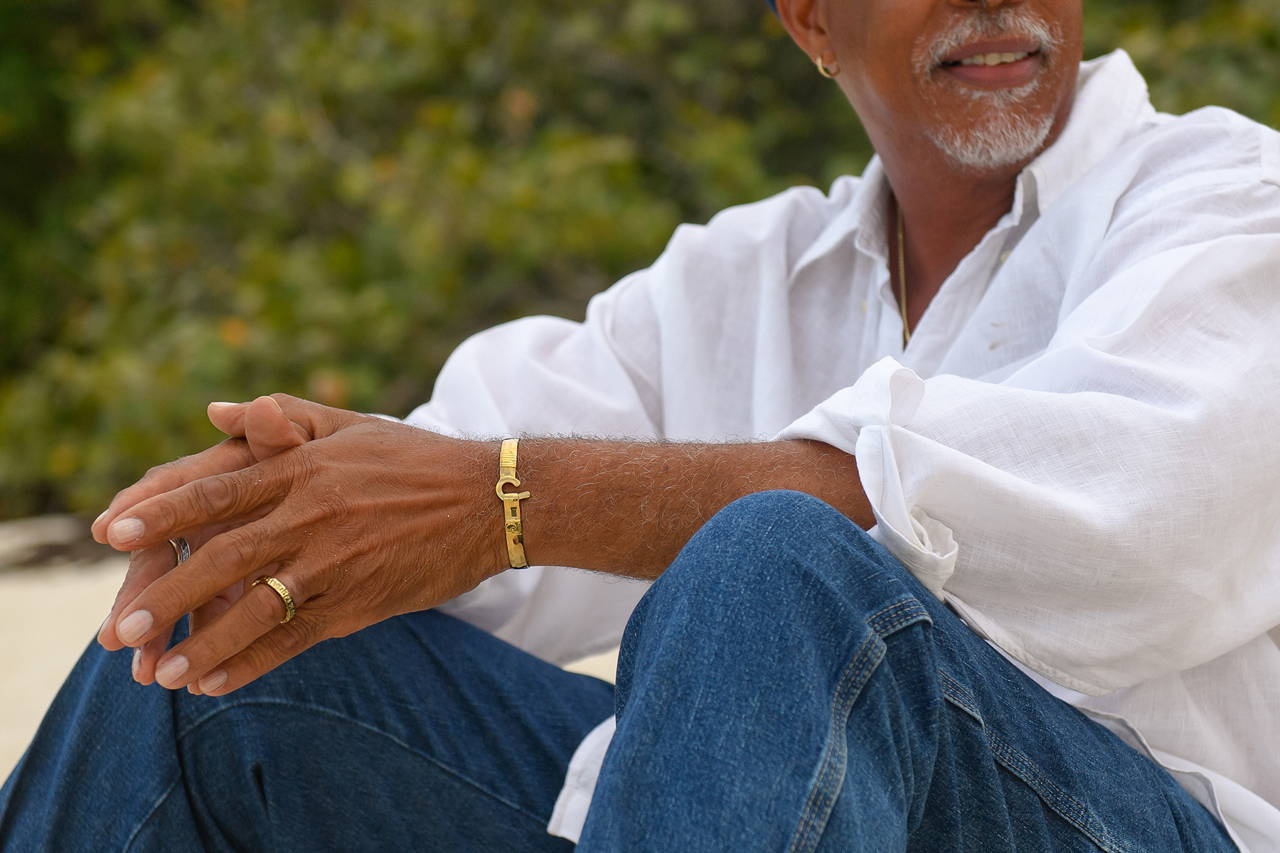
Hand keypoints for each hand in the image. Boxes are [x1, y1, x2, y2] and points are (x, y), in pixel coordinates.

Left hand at [97, 394, 503, 694]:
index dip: (162, 510)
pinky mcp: (359, 603)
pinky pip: (295, 638)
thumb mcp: (348, 426)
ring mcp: (335, 563)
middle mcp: (312, 515)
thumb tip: (212, 411)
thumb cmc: (413, 461)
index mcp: (302, 468)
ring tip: (158, 676)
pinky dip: (253, 662)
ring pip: (254, 608)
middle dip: (164, 595)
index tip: (112, 530)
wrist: (489, 501)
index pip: (217, 490)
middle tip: (118, 630)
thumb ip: (280, 415)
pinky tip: (215, 683)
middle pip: (221, 558)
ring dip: (202, 644)